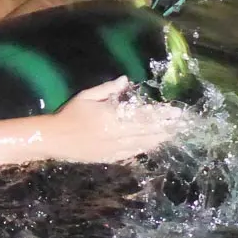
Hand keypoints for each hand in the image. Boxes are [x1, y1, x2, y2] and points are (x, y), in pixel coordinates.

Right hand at [50, 76, 184, 162]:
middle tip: (183, 125)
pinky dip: (146, 148)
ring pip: (143, 143)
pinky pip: (133, 153)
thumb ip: (108, 89)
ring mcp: (115, 148)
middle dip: (167, 127)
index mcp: (112, 117)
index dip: (161, 114)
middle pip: (148, 131)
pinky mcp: (111, 157)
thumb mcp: (86, 96)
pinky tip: (154, 144)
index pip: (143, 115)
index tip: (176, 112)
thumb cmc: (69, 114)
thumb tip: (126, 80)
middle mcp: (117, 134)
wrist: (54, 139)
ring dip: (160, 138)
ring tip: (174, 134)